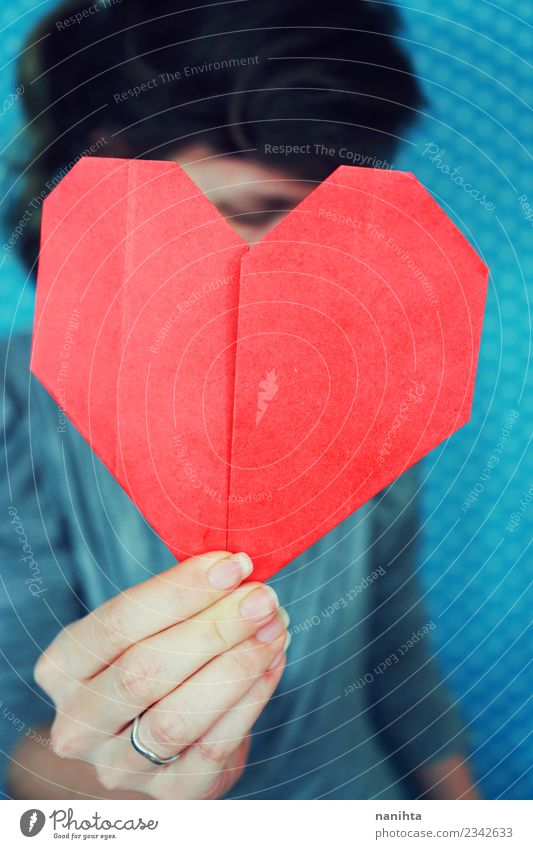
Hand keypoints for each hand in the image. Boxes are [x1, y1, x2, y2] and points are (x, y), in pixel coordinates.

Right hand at [34, 551, 288, 798]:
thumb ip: (179, 601)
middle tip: (261, 597)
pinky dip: (249, 700)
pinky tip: (272, 662)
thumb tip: (236, 569)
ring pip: (176, 718)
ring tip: (274, 627)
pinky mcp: (168, 794)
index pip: (118, 622)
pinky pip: (212, 748)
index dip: (180, 590)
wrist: (148, 738)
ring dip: (235, 665)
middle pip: (145, 671)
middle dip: (214, 628)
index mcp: (63, 667)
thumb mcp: (143, 628)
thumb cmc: (150, 660)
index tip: (231, 565)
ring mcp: (118, 766)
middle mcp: (78, 723)